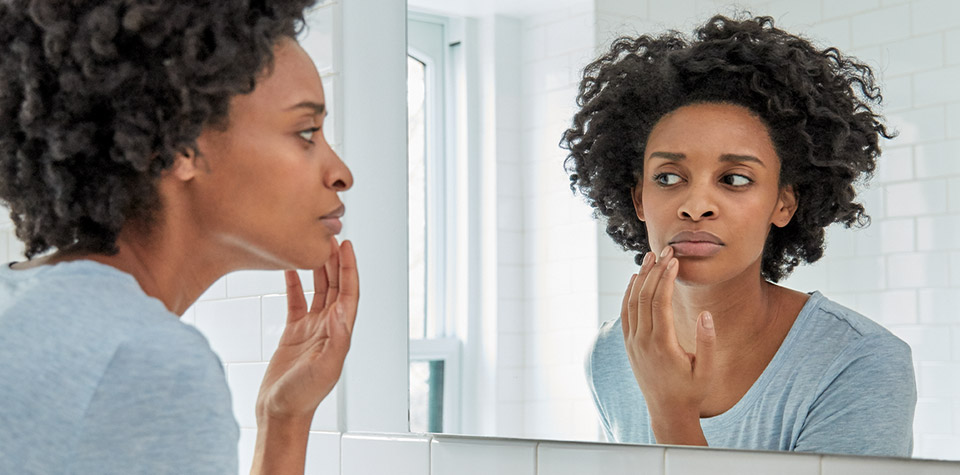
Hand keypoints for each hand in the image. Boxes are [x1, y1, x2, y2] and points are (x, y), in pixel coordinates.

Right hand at [256, 237, 358, 421]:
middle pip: (336, 287)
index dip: (350, 269)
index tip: (347, 246)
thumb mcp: (323, 368)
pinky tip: (290, 268)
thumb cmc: (303, 397)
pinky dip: (295, 284)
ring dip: (318, 269)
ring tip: (314, 246)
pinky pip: (296, 302)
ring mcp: (312, 329)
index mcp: (340, 334)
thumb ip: (336, 339)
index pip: (349, 294)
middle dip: (336, 262)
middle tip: (330, 236)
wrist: (280, 413)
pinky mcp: (294, 333)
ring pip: (318, 291)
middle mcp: (330, 328)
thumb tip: (343, 309)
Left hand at [621, 246, 715, 443]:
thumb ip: (707, 342)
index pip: (660, 303)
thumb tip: (707, 314)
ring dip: (640, 278)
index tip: (674, 260)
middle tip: (665, 251)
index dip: (666, 278)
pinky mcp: (629, 344)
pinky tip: (636, 278)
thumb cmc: (692, 390)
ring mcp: (633, 342)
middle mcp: (643, 341)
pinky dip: (630, 293)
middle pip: (644, 297)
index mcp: (662, 345)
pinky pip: (626, 313)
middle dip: (654, 271)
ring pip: (632, 302)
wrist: (667, 410)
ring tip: (650, 257)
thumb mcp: (707, 370)